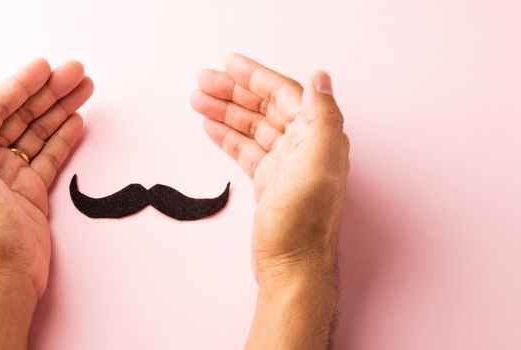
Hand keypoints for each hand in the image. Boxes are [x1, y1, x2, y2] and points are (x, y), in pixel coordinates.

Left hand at [0, 59, 93, 296]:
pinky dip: (64, 137)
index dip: (21, 85)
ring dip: (61, 109)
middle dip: (50, 92)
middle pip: (24, 115)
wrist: (5, 273)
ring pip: (40, 132)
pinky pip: (50, 155)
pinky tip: (75, 121)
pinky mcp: (33, 190)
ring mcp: (13, 175)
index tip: (44, 68)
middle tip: (75, 73)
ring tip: (83, 90)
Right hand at [191, 53, 348, 282]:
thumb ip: (322, 118)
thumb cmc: (303, 223)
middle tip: (203, 81)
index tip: (231, 63)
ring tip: (198, 100)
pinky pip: (246, 149)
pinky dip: (228, 136)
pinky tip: (211, 127)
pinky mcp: (269, 182)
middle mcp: (303, 147)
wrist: (291, 267)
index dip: (256, 76)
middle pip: (264, 107)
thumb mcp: (316, 165)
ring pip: (252, 127)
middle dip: (233, 91)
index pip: (284, 94)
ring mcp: (284, 165)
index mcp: (317, 137)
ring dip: (225, 111)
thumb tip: (321, 77)